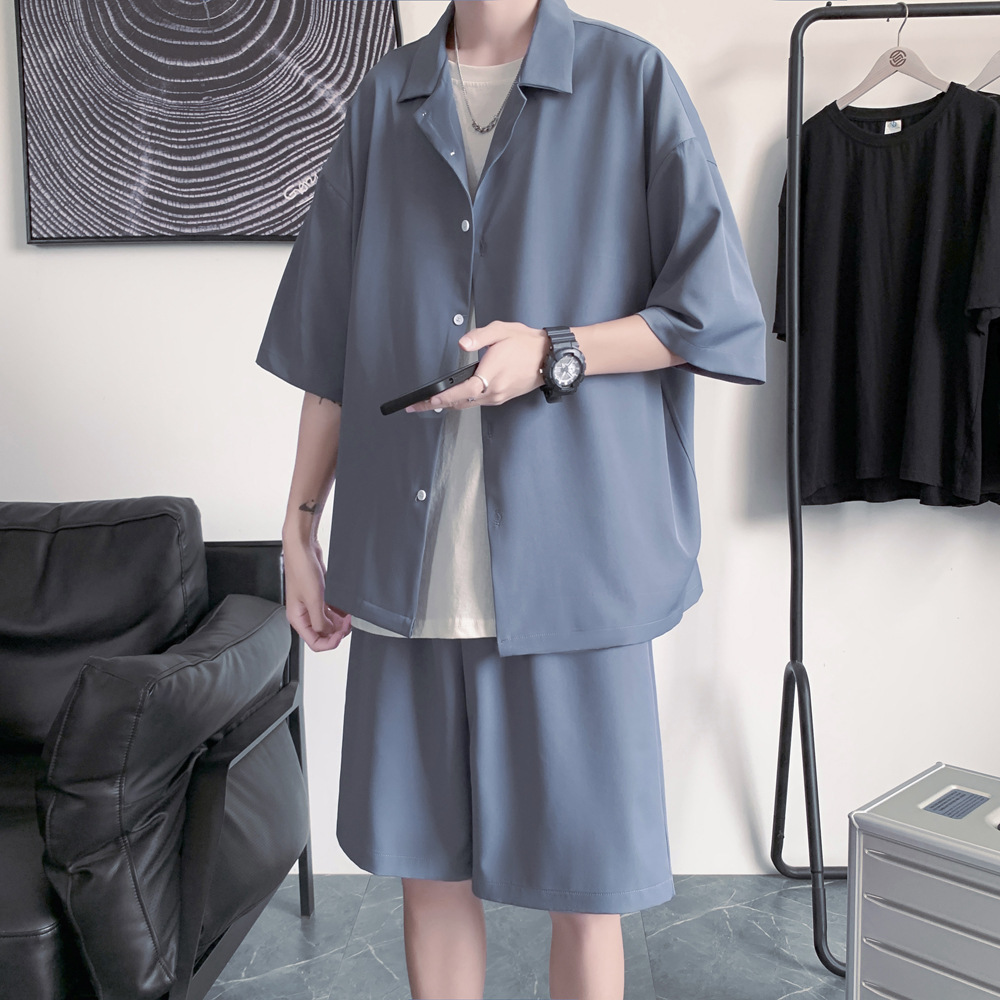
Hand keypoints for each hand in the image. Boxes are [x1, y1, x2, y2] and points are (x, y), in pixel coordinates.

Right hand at [282, 535, 351, 651]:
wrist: (303, 547)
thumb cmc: (301, 569)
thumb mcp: (313, 599)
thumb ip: (320, 621)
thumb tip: (329, 633)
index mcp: (297, 618)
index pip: (314, 642)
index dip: (330, 642)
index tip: (342, 633)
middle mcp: (303, 613)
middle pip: (323, 633)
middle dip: (338, 630)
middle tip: (349, 622)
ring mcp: (311, 604)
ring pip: (328, 621)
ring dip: (340, 621)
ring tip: (350, 615)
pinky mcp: (319, 595)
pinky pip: (331, 609)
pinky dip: (339, 611)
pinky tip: (347, 608)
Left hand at [405, 321, 548, 411]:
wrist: (550, 358)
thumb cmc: (526, 344)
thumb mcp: (501, 331)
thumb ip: (479, 336)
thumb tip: (462, 343)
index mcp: (491, 375)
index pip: (462, 391)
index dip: (443, 398)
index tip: (428, 401)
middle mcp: (494, 390)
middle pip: (461, 402)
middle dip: (437, 405)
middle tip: (417, 406)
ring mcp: (498, 396)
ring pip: (469, 404)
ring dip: (449, 404)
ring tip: (431, 403)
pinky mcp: (502, 397)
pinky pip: (478, 402)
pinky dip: (463, 401)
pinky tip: (455, 398)